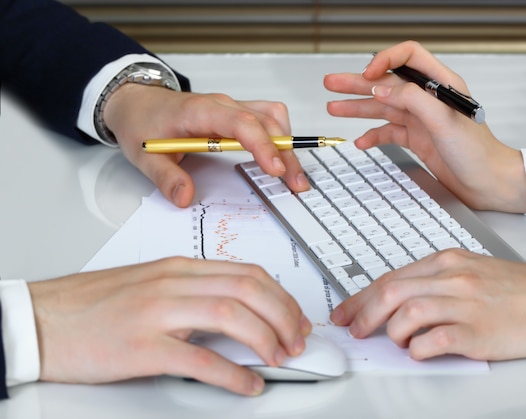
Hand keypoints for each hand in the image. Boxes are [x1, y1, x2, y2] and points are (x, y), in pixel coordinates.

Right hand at [29, 257, 311, 395]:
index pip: (247, 273)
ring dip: (267, 339)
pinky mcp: (143, 346)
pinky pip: (200, 360)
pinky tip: (248, 385)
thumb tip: (238, 312)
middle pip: (249, 290)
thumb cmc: (94, 304)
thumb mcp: (152, 285)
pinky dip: (234, 375)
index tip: (295, 317)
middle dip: (284, 316)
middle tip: (297, 340)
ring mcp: (158, 312)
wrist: (43, 318)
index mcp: (179, 268)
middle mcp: (174, 283)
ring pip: (232, 316)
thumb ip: (193, 292)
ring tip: (281, 358)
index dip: (281, 296)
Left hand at [103, 84, 309, 207]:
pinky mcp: (236, 113)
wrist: (137, 102)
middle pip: (266, 121)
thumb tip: (185, 197)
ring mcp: (231, 107)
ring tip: (294, 175)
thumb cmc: (142, 122)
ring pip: (273, 117)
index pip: (241, 123)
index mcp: (200, 112)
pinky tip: (282, 157)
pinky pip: (268, 117)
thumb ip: (166, 178)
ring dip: (288, 144)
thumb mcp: (144, 155)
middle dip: (286, 153)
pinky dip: (280, 135)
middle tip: (296, 183)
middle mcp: (221, 105)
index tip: (275, 169)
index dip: (262, 145)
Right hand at [324, 40, 525, 213]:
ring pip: (383, 108)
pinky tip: (360, 141)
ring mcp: (421, 120)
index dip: (385, 60)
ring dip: (358, 107)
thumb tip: (383, 90)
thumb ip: (412, 100)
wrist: (488, 184)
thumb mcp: (444, 120)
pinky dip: (373, 135)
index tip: (367, 73)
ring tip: (335, 106)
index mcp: (441, 84)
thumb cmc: (479, 152)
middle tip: (333, 83)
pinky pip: (388, 132)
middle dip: (358, 83)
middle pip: (387, 83)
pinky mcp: (417, 139)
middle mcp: (429, 99)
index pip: (408, 57)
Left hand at [330, 249, 525, 360]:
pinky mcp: (478, 331)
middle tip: (354, 329)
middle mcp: (452, 278)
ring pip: (407, 314)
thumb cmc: (518, 288)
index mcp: (446, 261)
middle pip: (390, 292)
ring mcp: (465, 304)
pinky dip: (418, 349)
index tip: (345, 312)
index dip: (360, 297)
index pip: (390, 277)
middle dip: (363, 314)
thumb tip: (399, 301)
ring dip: (392, 332)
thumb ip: (435, 281)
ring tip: (398, 342)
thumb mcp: (471, 269)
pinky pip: (434, 340)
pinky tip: (419, 352)